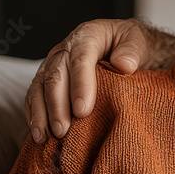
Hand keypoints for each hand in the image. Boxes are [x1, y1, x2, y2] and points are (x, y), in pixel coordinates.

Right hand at [25, 18, 174, 142]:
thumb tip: (123, 65)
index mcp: (88, 35)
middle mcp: (65, 48)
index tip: (83, 111)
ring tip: (44, 137)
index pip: (81, 59)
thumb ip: (133, 51)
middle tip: (63, 131)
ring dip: (41, 113)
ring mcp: (54, 64)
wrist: (127, 47)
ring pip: (40, 87)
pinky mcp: (47, 80)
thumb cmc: (134, 46)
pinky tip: (38, 135)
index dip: (80, 85)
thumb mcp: (140, 42)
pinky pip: (35, 96)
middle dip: (57, 105)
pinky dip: (34, 115)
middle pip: (56, 75)